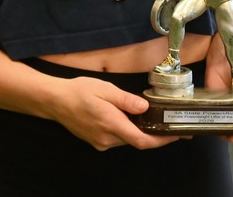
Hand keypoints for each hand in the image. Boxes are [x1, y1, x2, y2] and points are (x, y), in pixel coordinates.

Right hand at [49, 76, 180, 150]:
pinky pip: (118, 139)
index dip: (161, 140)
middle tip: (168, 122)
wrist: (56, 101)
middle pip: (136, 141)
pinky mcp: (96, 141)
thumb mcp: (105, 89)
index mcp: (111, 124)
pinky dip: (128, 131)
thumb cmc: (79, 91)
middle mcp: (107, 139)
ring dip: (139, 131)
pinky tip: (129, 119)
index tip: (176, 135)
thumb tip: (145, 108)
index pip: (142, 140)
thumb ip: (126, 100)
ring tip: (150, 118)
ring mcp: (100, 142)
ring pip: (127, 140)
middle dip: (153, 134)